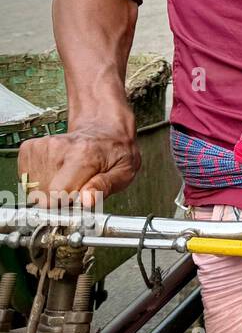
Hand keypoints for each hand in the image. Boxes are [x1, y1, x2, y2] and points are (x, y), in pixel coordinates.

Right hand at [18, 118, 140, 208]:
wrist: (103, 129)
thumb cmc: (114, 152)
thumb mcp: (123, 172)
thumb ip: (104, 187)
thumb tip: (86, 202)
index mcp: (84, 155)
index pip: (58, 193)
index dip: (66, 204)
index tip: (77, 200)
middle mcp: (59, 148)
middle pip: (45, 194)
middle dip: (59, 198)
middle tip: (77, 187)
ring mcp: (42, 146)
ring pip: (34, 188)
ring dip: (50, 189)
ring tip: (69, 177)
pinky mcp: (30, 148)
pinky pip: (27, 179)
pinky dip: (40, 180)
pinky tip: (57, 172)